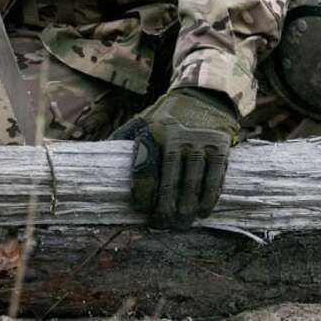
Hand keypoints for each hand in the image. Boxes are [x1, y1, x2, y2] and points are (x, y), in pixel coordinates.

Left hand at [110, 87, 239, 228]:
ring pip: (193, 182)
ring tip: (182, 223)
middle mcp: (178, 136)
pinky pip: (215, 176)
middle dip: (166, 208)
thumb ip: (124, 139)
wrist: (204, 96)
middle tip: (163, 225)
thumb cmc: (167, 116)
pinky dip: (209, 197)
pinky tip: (203, 211)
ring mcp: (201, 141)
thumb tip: (100, 162)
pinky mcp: (220, 144)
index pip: (145, 168)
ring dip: (188, 207)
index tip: (142, 210)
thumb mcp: (142, 120)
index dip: (143, 194)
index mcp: (154, 132)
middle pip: (170, 180)